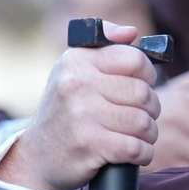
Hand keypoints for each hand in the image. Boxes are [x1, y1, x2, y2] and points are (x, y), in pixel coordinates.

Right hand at [0, 21, 161, 189]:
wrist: (38, 156)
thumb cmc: (67, 111)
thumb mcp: (75, 71)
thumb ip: (105, 46)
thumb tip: (132, 32)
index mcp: (77, 61)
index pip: (134, 59)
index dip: (147, 75)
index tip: (141, 86)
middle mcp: (77, 84)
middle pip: (143, 93)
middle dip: (151, 109)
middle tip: (140, 116)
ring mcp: (81, 115)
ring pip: (143, 122)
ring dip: (148, 134)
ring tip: (136, 135)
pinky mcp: (89, 145)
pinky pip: (136, 148)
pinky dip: (143, 153)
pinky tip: (134, 152)